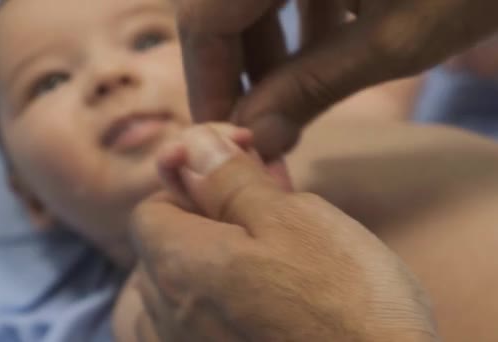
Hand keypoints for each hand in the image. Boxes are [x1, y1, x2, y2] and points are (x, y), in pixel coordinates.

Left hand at [129, 124, 437, 340]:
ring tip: (267, 244)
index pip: (151, 209)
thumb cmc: (346, 301)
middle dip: (209, 216)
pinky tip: (253, 291)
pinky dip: (217, 299)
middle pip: (167, 249)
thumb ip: (228, 180)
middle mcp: (168, 318)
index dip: (193, 184)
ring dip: (215, 255)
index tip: (239, 172)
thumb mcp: (291, 219)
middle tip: (268, 199)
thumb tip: (191, 144)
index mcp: (178, 267)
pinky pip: (195, 327)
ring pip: (182, 289)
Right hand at [171, 0, 497, 158]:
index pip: (204, 17)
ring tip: (294, 95)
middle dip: (237, 67)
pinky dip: (295, 10)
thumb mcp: (400, 36)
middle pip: (219, 3)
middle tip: (260, 125)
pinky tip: (327, 40)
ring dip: (265, 42)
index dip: (208, 84)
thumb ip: (315, 86)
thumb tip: (257, 137)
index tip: (223, 139)